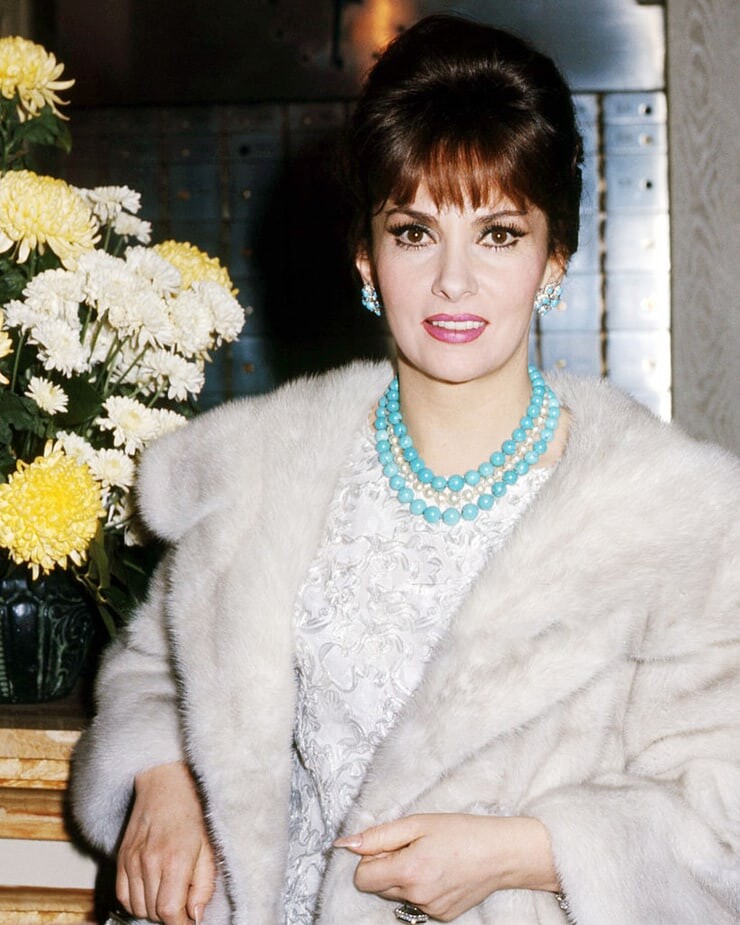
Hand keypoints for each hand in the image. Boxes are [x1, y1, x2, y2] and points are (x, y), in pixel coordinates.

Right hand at [116, 761, 215, 924]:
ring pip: (138, 907)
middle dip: (171, 914)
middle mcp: (149, 862)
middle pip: (154, 913)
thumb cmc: (193, 812)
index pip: (169, 912)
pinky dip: (136, 901)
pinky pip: (123, 896)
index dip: (181, 923)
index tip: (190, 921)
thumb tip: (195, 916)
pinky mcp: (120, 858)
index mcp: (175, 859)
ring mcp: (131, 860)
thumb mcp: (210, 847)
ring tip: (169, 892)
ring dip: (154, 909)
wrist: (165, 782)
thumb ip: (204, 885)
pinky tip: (151, 890)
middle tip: (184, 900)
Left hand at [335, 813, 558, 921]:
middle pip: (378, 886)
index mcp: (408, 871)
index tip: (388, 845)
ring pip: (397, 895)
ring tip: (430, 858)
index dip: (370, 859)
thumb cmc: (460, 831)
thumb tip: (346, 845)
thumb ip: (378, 836)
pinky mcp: (442, 916)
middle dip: (387, 867)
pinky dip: (421, 888)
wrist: (500, 853)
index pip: (362, 877)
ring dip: (404, 878)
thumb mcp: (417, 823)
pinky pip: (417, 903)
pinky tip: (440, 872)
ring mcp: (430, 910)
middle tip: (412, 847)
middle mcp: (417, 896)